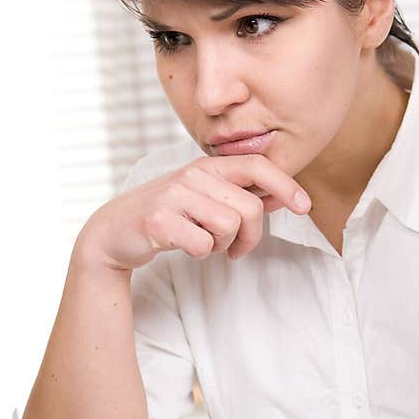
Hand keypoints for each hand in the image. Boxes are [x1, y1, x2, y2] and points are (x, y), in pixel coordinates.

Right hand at [75, 153, 311, 272]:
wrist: (114, 232)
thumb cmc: (167, 215)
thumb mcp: (204, 198)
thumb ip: (240, 195)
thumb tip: (284, 196)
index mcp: (207, 167)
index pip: (257, 165)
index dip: (286, 185)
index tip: (304, 206)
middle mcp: (192, 175)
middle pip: (251, 208)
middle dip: (251, 236)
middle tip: (236, 249)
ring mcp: (174, 195)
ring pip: (230, 226)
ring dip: (223, 245)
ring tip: (205, 243)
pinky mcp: (160, 220)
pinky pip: (204, 245)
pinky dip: (201, 253)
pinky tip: (186, 246)